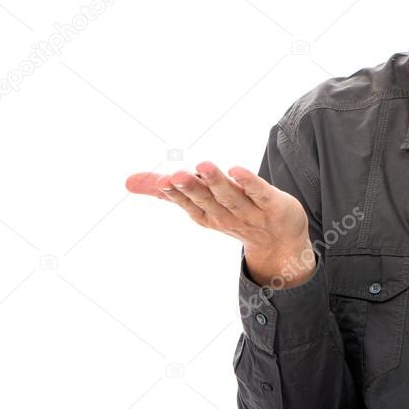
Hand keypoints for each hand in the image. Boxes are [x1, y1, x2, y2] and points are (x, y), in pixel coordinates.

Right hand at [125, 161, 313, 286]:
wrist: (280, 243)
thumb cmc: (233, 216)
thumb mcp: (199, 204)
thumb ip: (167, 192)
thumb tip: (128, 181)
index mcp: (206, 215)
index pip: (188, 203)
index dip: (175, 193)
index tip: (162, 181)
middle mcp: (225, 215)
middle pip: (206, 200)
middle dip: (191, 188)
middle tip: (176, 175)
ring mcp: (250, 212)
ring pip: (231, 197)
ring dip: (217, 182)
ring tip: (204, 165)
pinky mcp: (273, 205)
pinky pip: (260, 193)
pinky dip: (249, 183)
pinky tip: (238, 170)